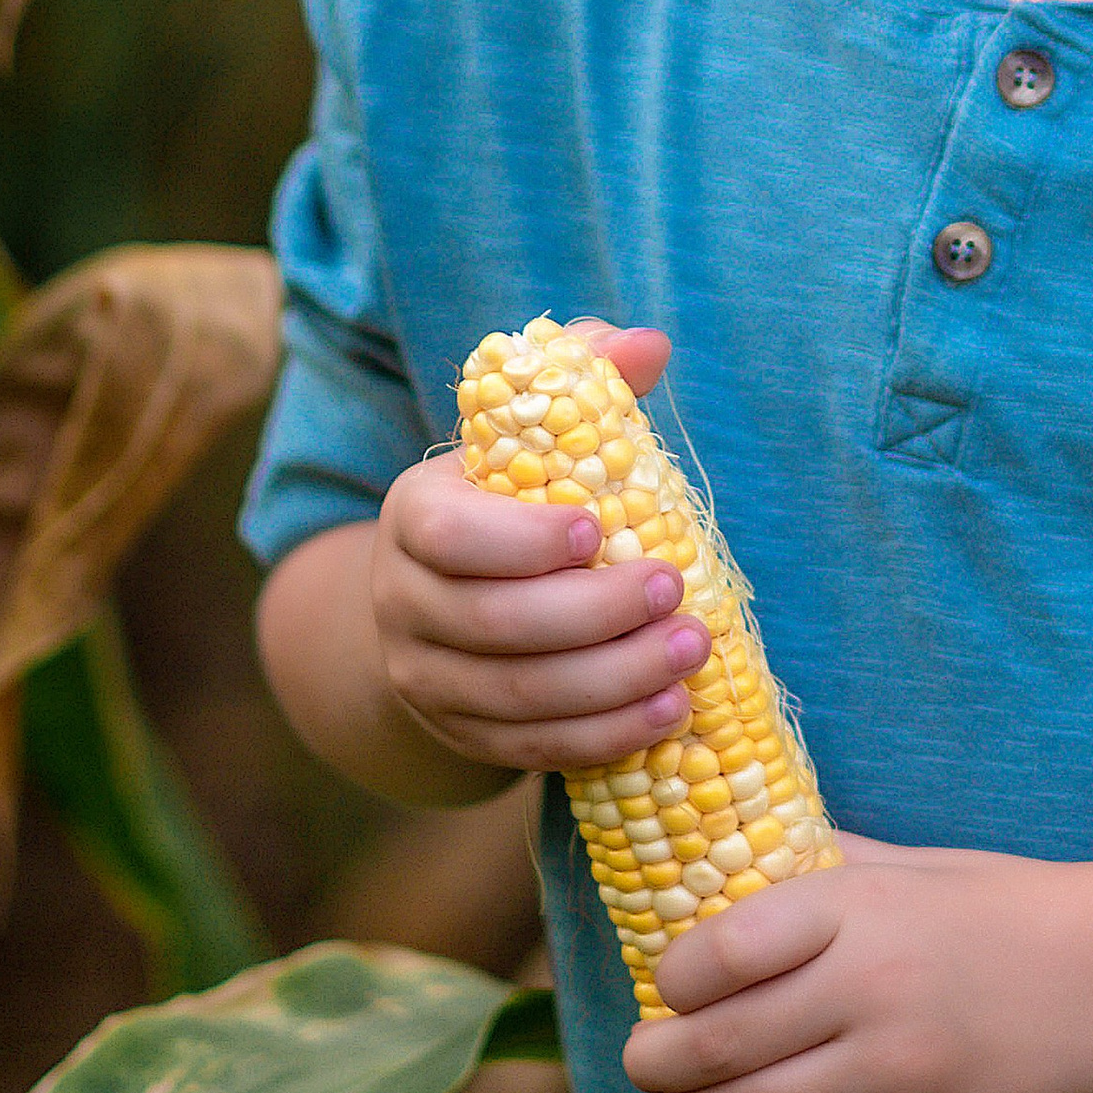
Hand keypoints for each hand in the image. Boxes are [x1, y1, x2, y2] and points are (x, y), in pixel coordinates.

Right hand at [368, 320, 712, 776]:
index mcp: (415, 517)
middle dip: (594, 615)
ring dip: (613, 680)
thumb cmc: (506, 499)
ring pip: (519, 695)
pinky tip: (667, 710)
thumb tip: (649, 345)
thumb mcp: (527, 433)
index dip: (520, 540)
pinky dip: (604, 735)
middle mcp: (404, 603)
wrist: (437, 606)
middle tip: (674, 592)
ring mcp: (428, 680)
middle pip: (495, 624)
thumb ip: (583, 376)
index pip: (449, 535)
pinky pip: (533, 748)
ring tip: (688, 653)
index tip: (595, 531)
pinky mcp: (464, 736)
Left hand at [620, 835, 1092, 1092]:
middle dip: (655, 1064)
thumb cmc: (1005, 903)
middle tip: (643, 1063)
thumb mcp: (908, 863)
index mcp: (855, 908)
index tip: (668, 986)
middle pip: (718, 1044)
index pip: (720, 951)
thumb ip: (819, 866)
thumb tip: (728, 862)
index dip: (673, 978)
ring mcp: (896, 1069)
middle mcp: (866, 988)